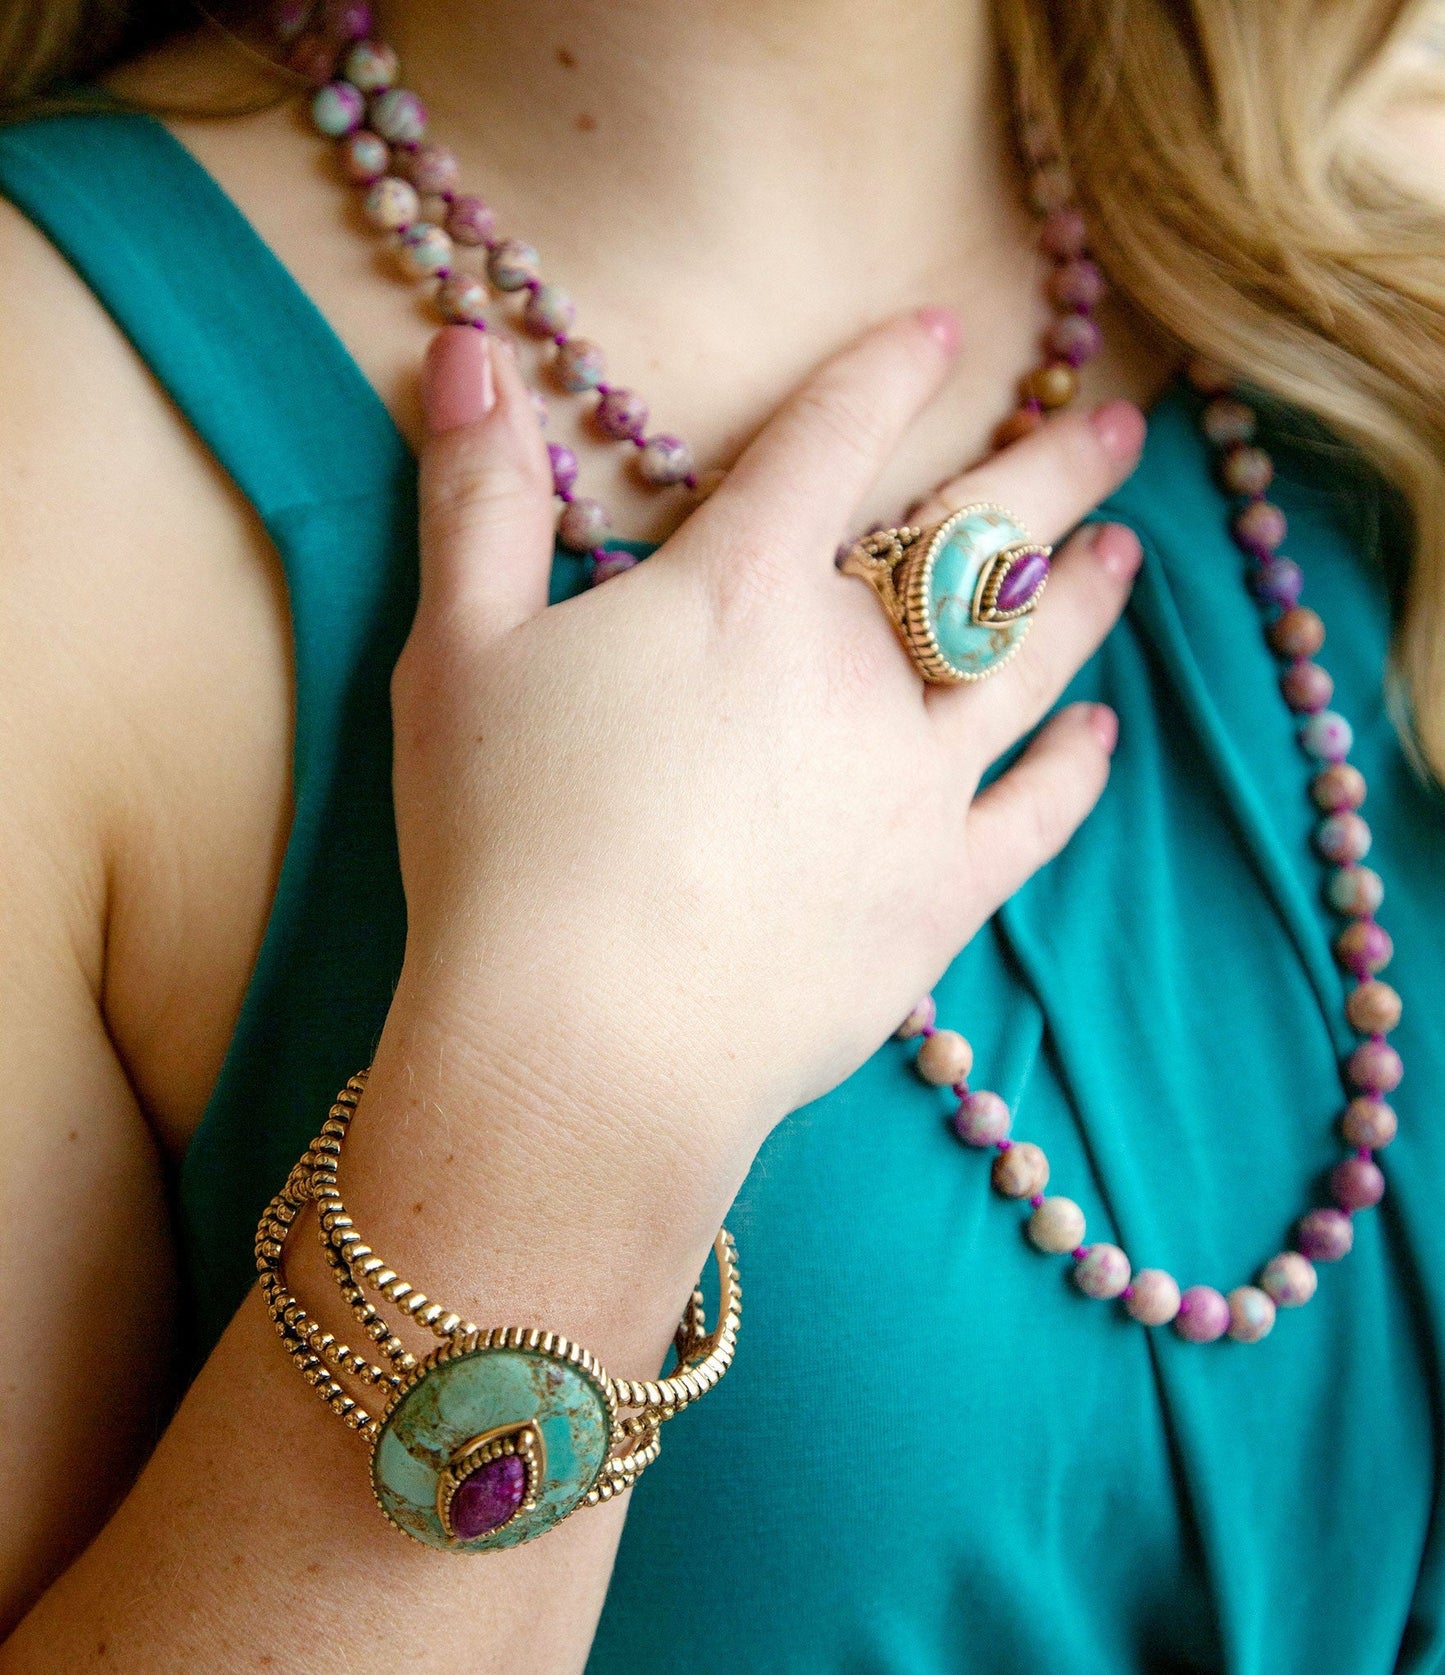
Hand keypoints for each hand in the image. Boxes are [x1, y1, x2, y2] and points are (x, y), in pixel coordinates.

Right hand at [388, 312, 1143, 1180]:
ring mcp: (914, 786)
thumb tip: (468, 346)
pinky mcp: (939, 895)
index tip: (940, 329)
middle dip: (1052, 469)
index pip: (832, 440)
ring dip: (1084, 597)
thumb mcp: (461, 656)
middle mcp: (854, 669)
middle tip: (1119, 426)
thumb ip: (476, 500)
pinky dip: (1075, 769)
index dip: (887, 372)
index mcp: (741, 591)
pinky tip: (1100, 735)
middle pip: (974, 541)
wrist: (583, 1052)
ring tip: (1127, 550)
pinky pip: (1035, 814)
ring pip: (1028, 662)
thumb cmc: (505, 848)